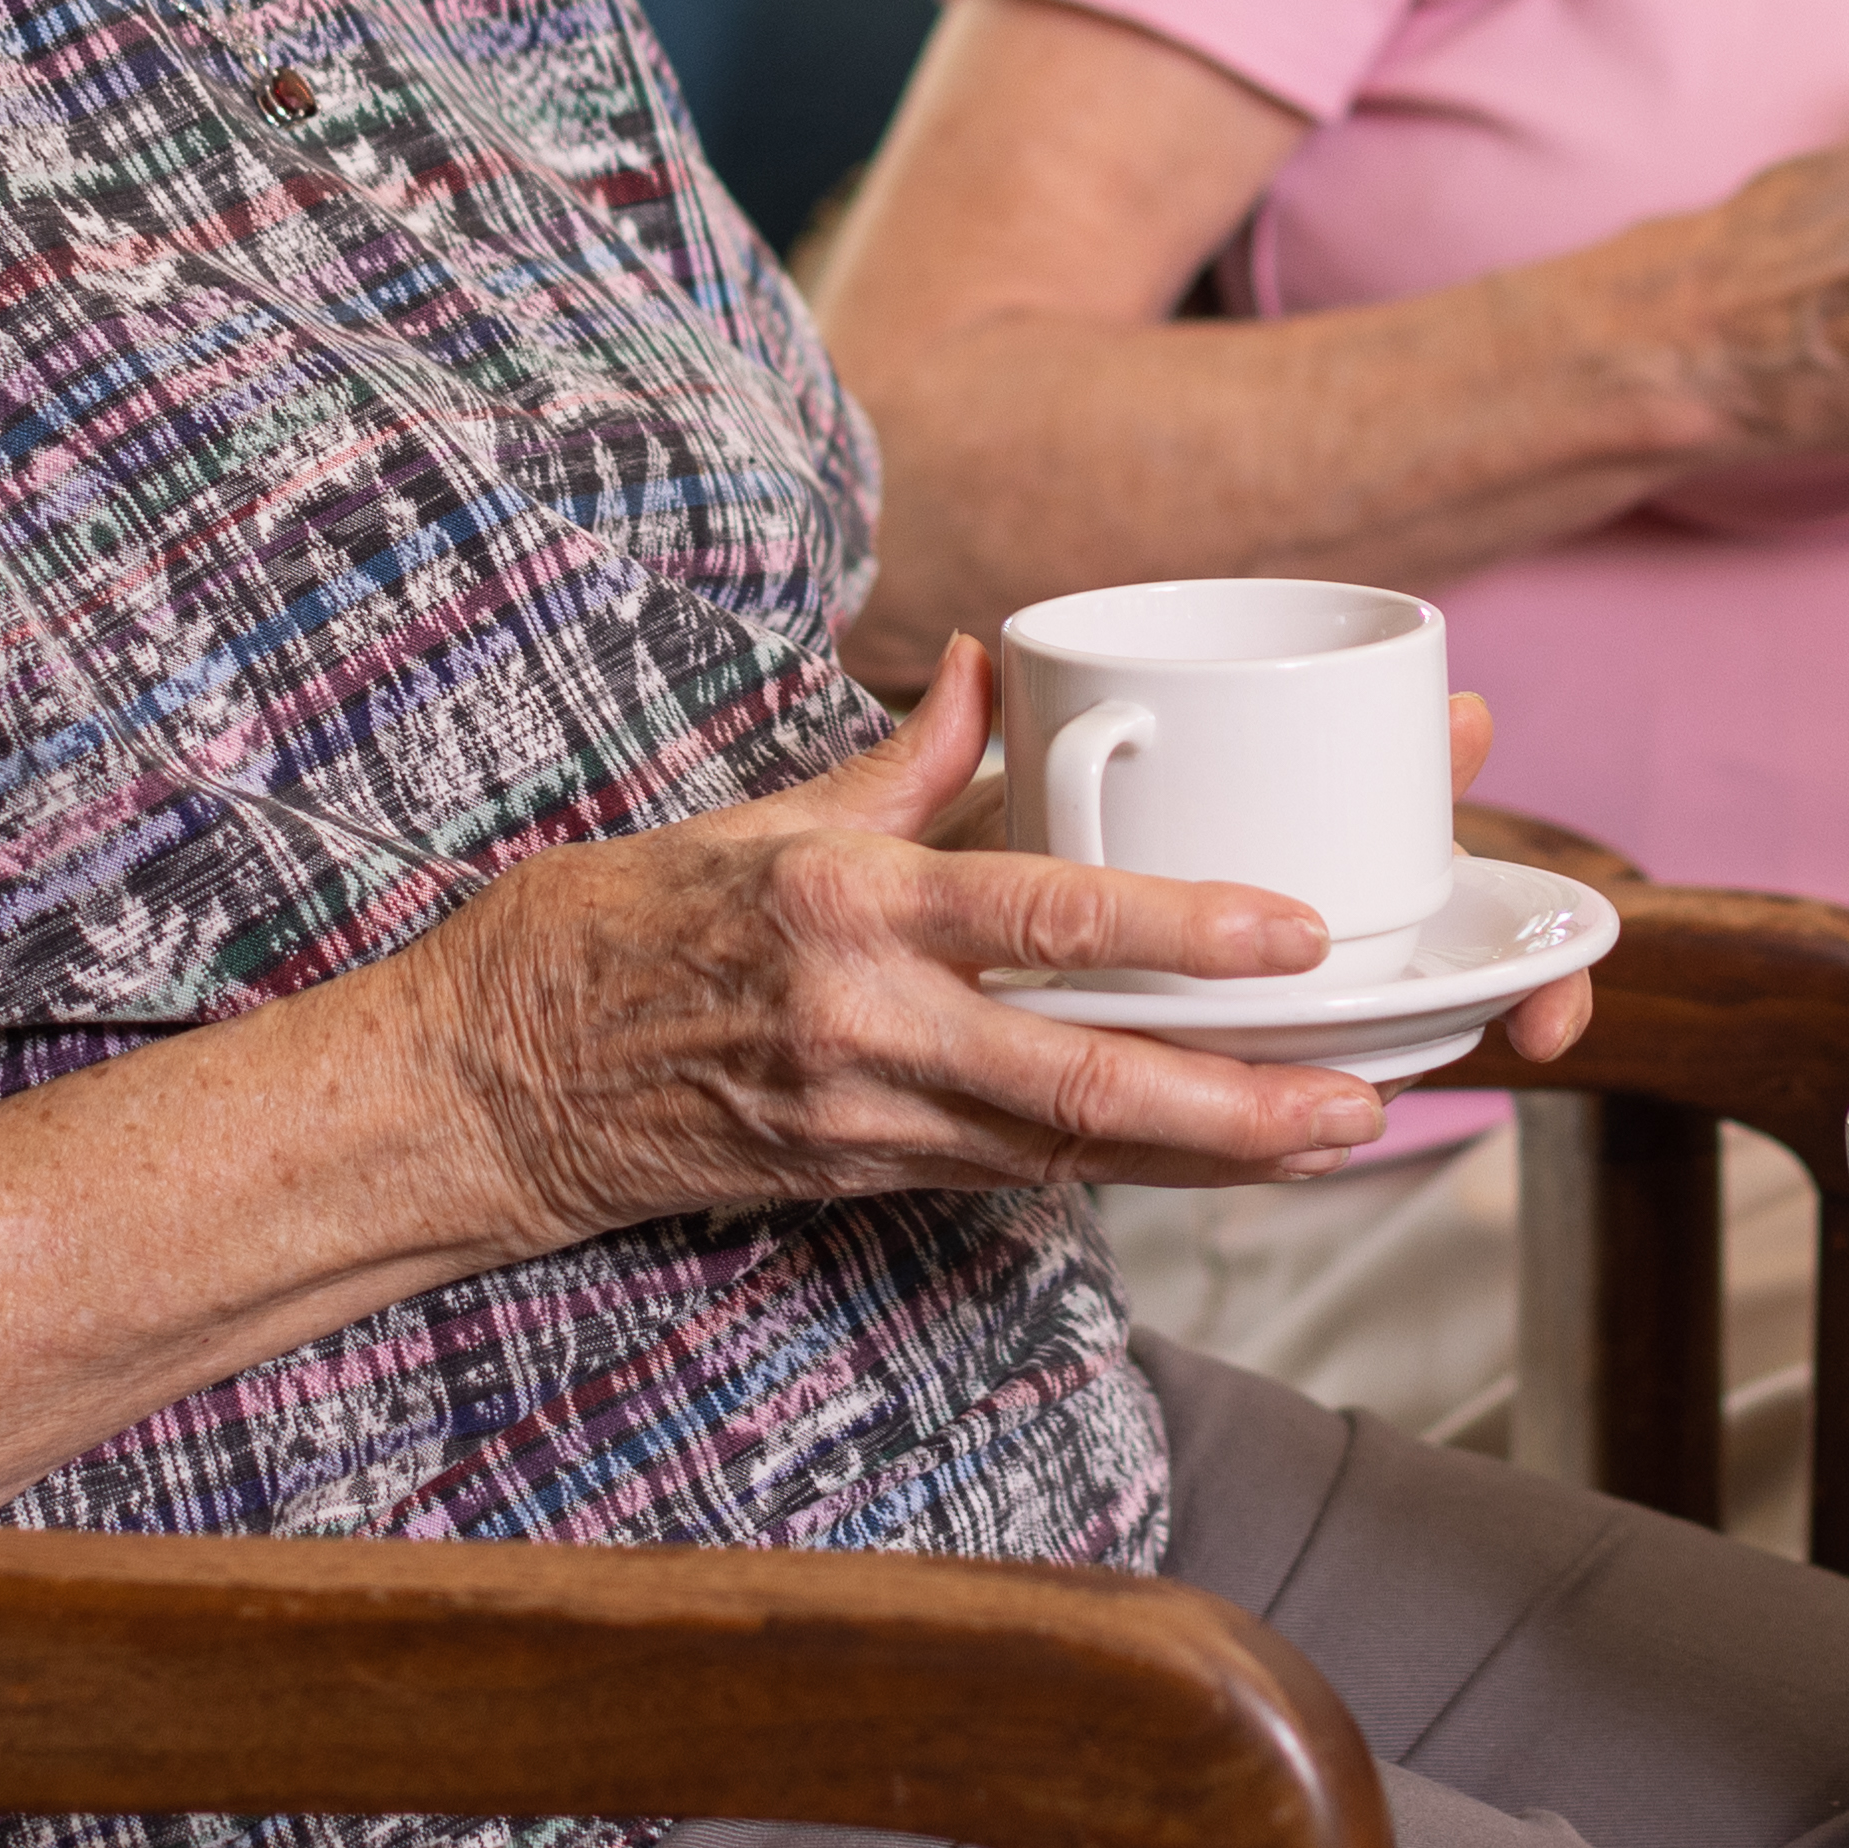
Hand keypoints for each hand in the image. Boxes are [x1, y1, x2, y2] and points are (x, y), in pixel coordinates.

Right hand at [423, 650, 1571, 1243]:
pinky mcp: (858, 1178)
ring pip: (1071, 1148)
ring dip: (1209, 1156)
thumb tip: (997, 669)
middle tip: (1358, 1100)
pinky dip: (1120, 1165)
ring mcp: (862, 1118)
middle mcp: (863, 1023)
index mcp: (843, 905)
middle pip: (1086, 1079)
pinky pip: (1016, 1174)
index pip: (1040, 914)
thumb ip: (902, 764)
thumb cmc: (616, 928)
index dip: (1177, 928)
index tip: (1290, 929)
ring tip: (1326, 1139)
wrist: (490, 1081)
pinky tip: (1213, 1160)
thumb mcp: (759, 819)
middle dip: (1236, 1104)